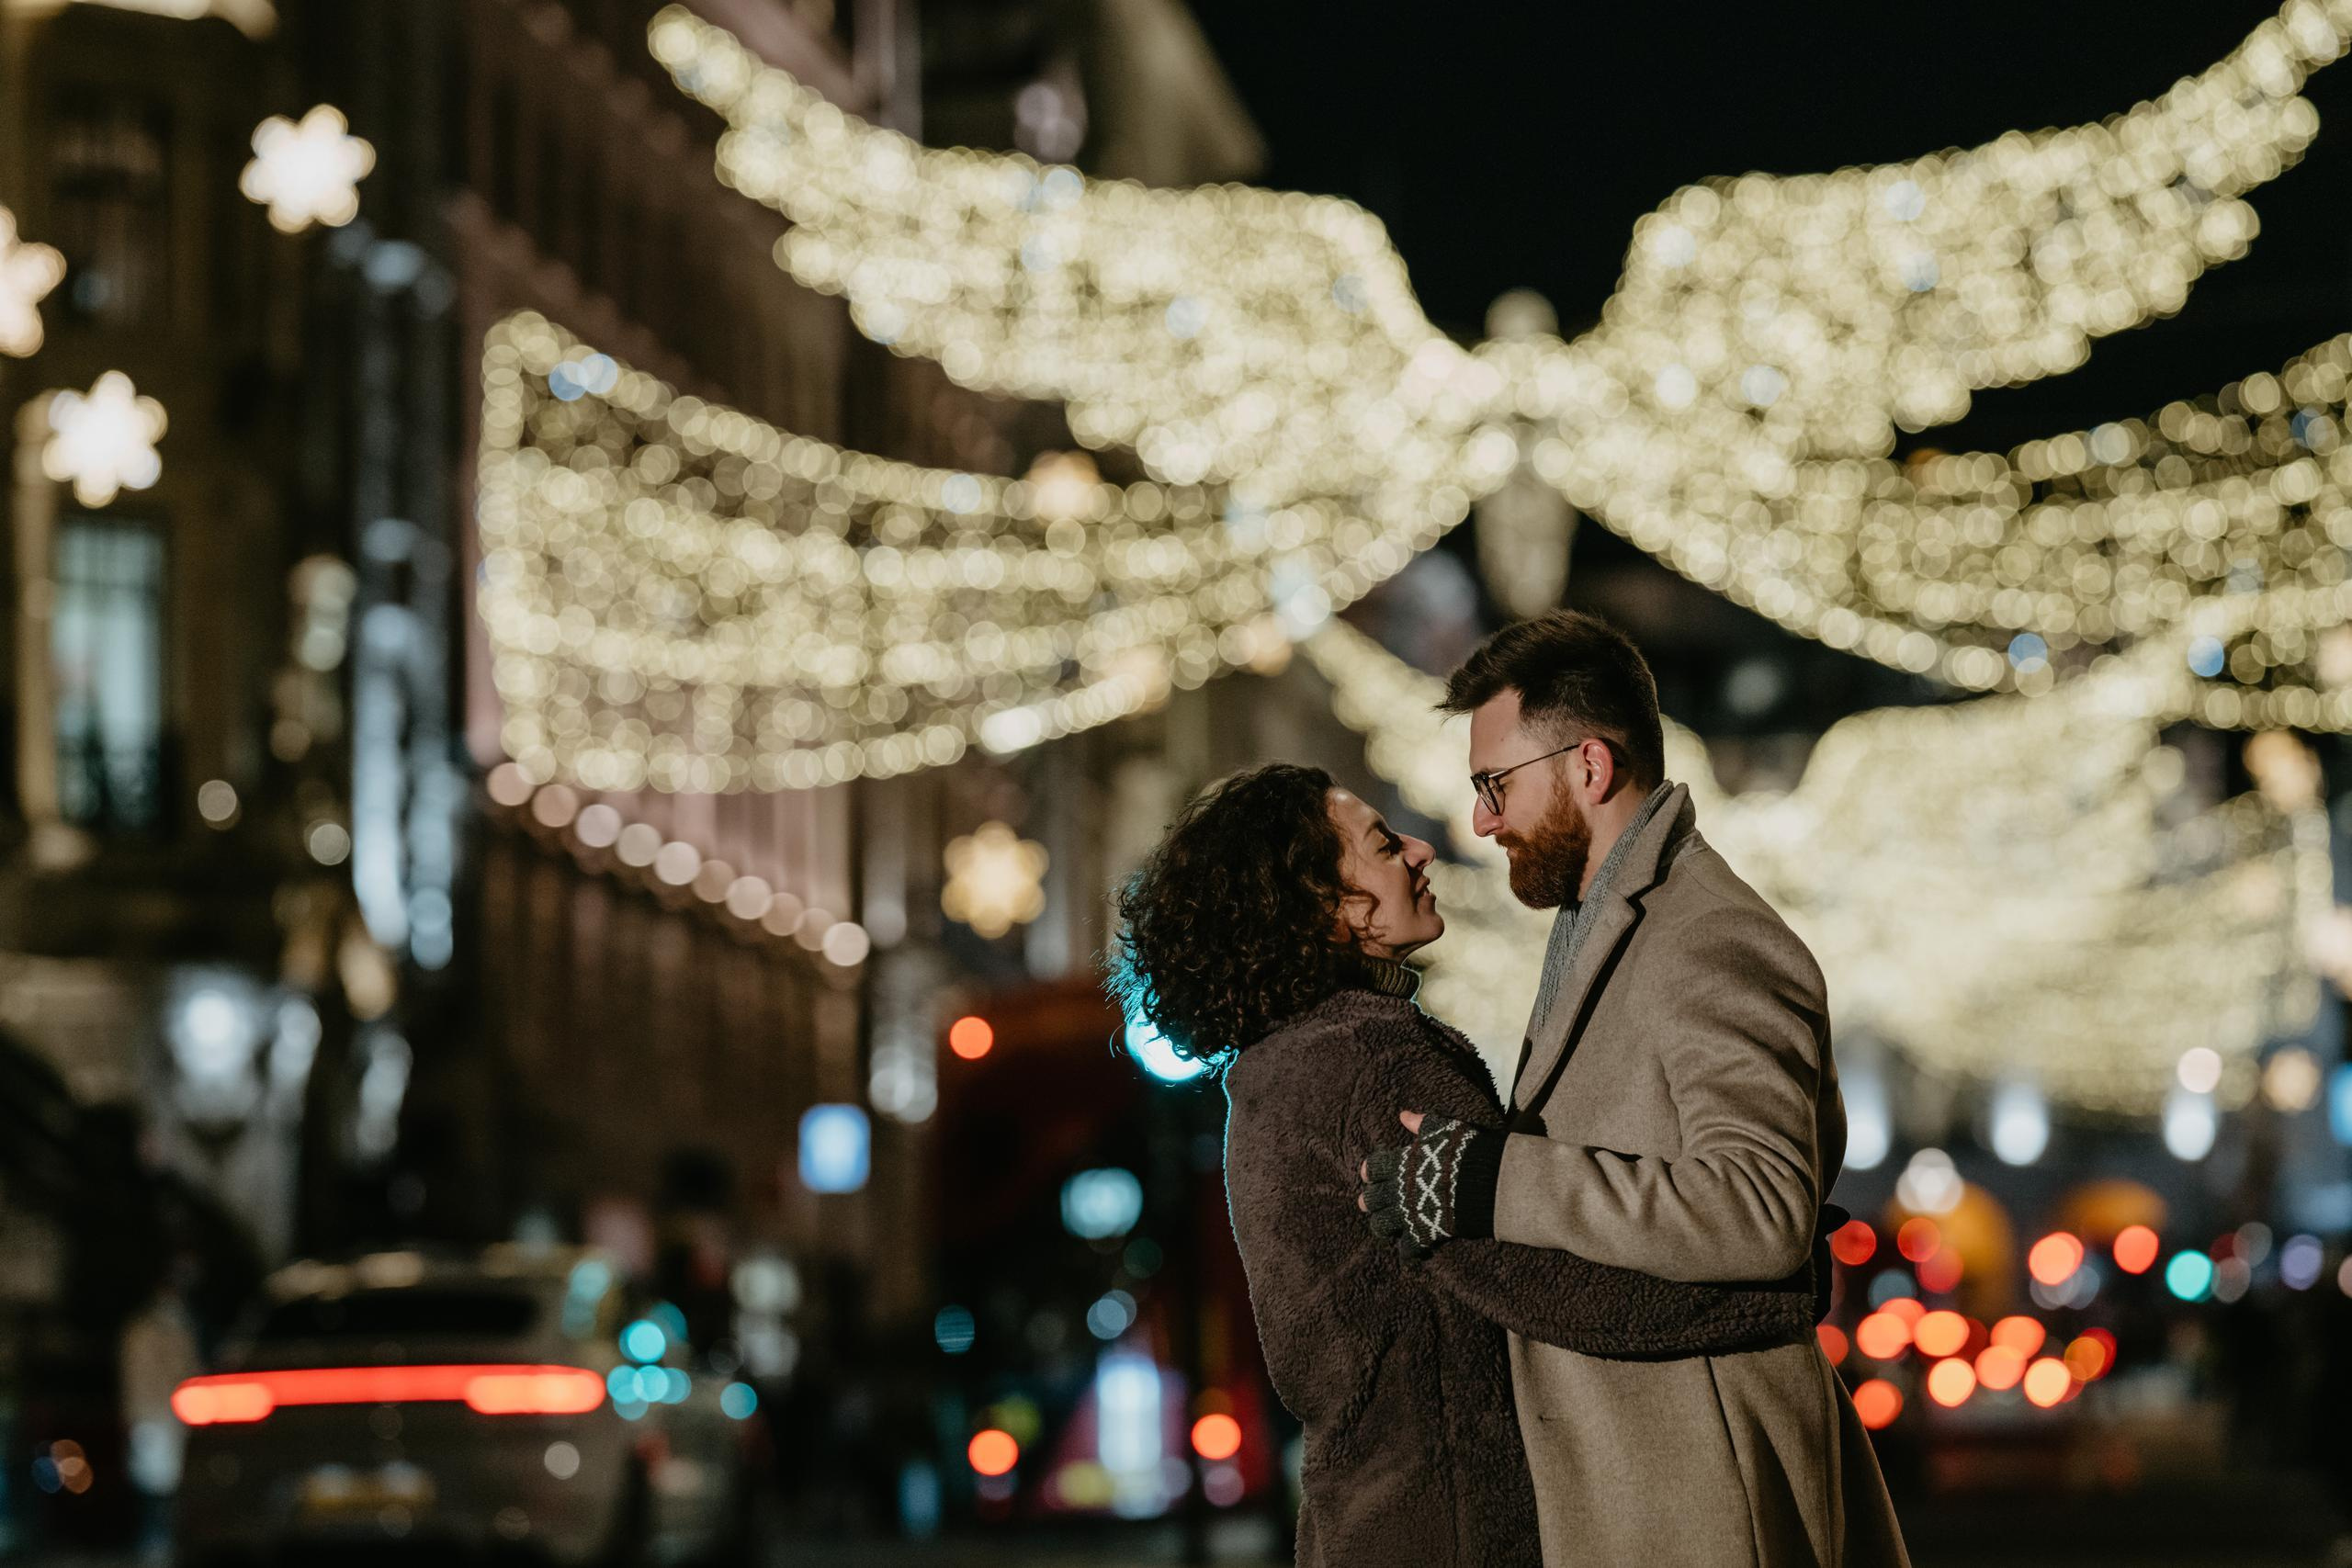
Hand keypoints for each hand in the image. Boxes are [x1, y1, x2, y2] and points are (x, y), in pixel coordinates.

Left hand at [1357, 1109, 1497, 1254]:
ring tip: (1385, 1225)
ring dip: (1382, 1225)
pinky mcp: (1423, 1233)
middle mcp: (1398, 1190)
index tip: (1369, 1175)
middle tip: (1368, 1203)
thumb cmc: (1461, 1151)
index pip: (1372, 1168)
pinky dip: (1408, 1250)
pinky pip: (1407, 1248)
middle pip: (1370, 1199)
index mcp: (1399, 1164)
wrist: (1483, 1181)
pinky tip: (1410, 1249)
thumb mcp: (1441, 1129)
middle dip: (1369, 1201)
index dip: (1369, 1171)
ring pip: (1381, 1225)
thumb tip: (1403, 1115)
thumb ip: (1420, 1124)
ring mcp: (1408, 1214)